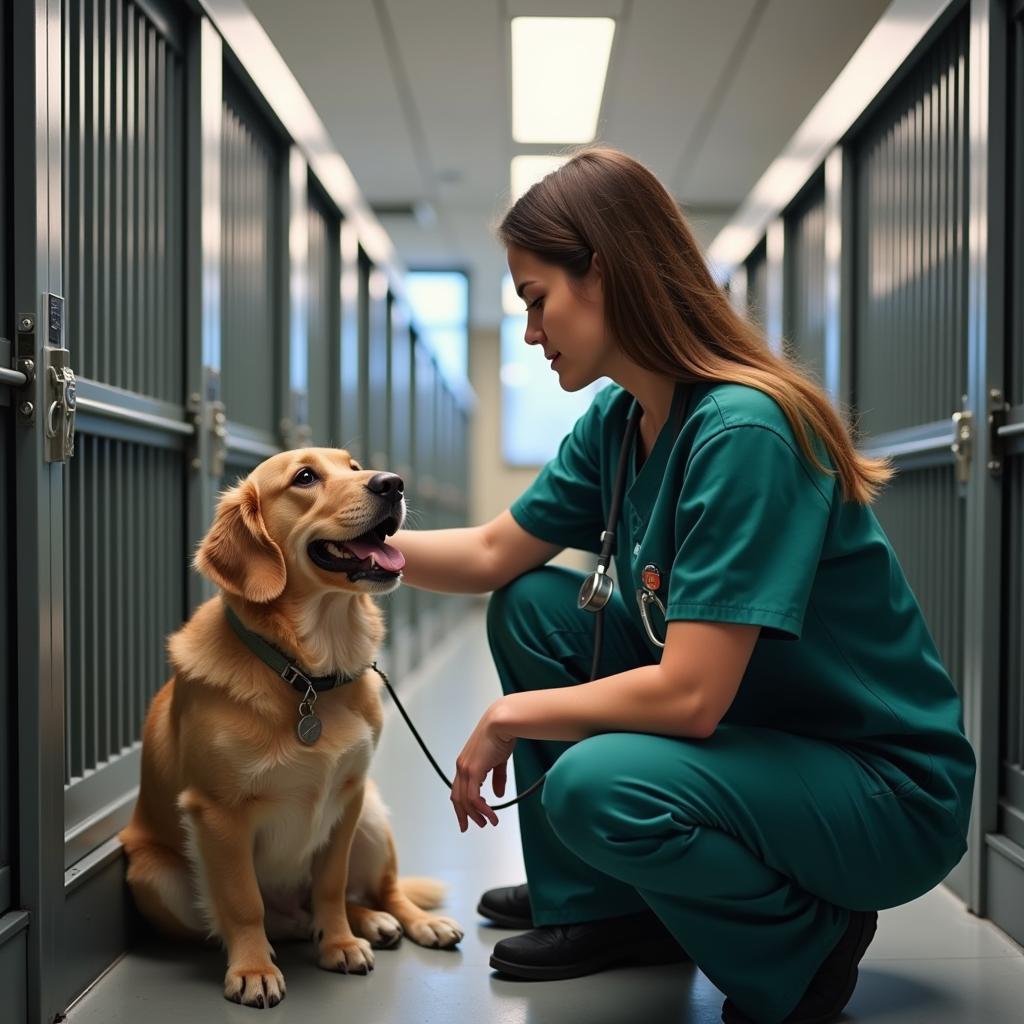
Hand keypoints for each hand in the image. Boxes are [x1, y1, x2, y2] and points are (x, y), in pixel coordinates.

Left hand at [451, 701, 516, 831]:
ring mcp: (465, 770)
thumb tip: (498, 794)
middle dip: (464, 815)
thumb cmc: (501, 735)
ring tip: (488, 823)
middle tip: (472, 826)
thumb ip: (497, 778)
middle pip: (457, 798)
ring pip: (465, 801)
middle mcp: (461, 767)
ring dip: (476, 815)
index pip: (458, 789)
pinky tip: (491, 814)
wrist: (502, 722)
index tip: (468, 817)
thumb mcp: (498, 760)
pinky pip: (474, 798)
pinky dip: (482, 809)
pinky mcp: (473, 771)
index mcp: (465, 763)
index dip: (462, 805)